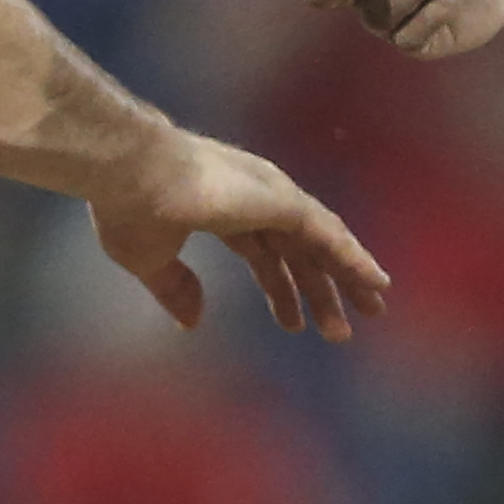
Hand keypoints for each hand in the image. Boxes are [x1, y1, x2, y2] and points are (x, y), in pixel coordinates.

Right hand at [87, 131, 392, 340]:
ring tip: (374, 309)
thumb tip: (193, 321)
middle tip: (340, 330)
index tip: (293, 325)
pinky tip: (375, 281)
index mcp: (222, 212)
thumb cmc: (129, 208)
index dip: (279, 289)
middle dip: (320, 289)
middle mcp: (254, 200)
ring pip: (321, 242)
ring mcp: (271, 196)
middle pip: (299, 251)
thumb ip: (175, 288)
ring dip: (347, 277)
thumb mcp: (149, 260)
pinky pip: (328, 234)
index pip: (262, 254)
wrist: (128, 174)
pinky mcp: (282, 200)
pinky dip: (354, 257)